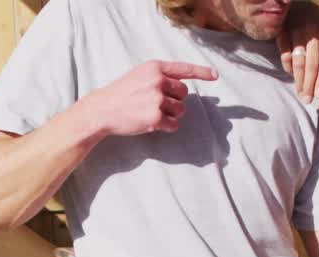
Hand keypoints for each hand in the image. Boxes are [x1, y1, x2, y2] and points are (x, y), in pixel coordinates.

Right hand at [82, 61, 217, 136]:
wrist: (103, 110)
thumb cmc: (122, 93)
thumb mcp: (140, 75)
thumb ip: (160, 76)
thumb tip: (182, 86)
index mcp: (155, 68)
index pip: (184, 69)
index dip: (202, 72)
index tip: (215, 76)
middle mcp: (158, 81)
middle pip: (184, 94)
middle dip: (176, 101)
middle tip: (158, 104)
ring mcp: (157, 100)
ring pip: (180, 110)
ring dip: (171, 115)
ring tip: (152, 113)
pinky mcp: (156, 118)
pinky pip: (174, 125)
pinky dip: (167, 127)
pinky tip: (153, 124)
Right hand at [276, 2, 318, 102]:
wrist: (300, 6)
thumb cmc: (316, 28)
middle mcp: (313, 31)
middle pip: (312, 63)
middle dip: (309, 84)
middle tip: (307, 100)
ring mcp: (297, 29)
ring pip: (298, 60)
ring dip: (298, 79)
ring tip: (300, 93)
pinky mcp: (282, 30)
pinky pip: (284, 53)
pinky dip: (287, 66)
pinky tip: (290, 74)